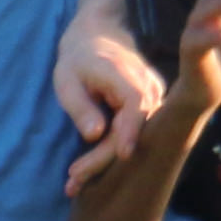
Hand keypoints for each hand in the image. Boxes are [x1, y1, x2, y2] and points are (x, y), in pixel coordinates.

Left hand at [56, 5, 165, 195]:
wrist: (99, 37)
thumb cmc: (79, 59)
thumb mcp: (67, 80)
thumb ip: (81, 107)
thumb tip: (95, 134)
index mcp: (126, 75)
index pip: (135, 105)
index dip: (130, 131)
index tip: (123, 155)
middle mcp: (148, 86)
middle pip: (134, 129)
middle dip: (105, 158)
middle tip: (73, 182)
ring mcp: (153, 97)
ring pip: (136, 135)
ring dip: (107, 160)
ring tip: (75, 183)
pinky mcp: (150, 108)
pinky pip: (135, 132)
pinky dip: (112, 151)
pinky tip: (89, 170)